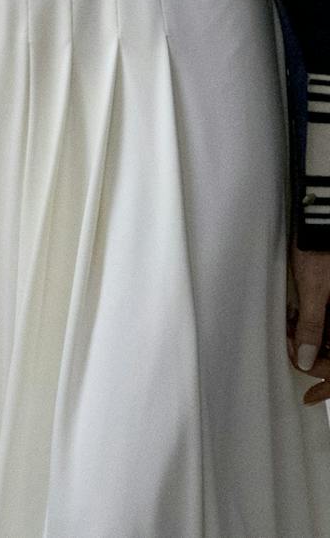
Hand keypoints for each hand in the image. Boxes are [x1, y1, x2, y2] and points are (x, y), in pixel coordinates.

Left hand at [288, 244, 329, 405]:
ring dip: (313, 346)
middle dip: (317, 363)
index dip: (329, 385)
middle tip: (292, 355)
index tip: (310, 395)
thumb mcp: (315, 288)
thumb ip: (312, 324)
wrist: (319, 221)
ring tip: (290, 337)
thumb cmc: (320, 248)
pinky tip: (295, 326)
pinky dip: (314, 330)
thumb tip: (305, 359)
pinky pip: (329, 324)